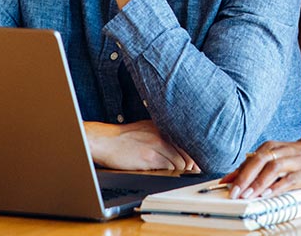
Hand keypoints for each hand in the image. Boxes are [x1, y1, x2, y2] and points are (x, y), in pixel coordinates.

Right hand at [84, 120, 198, 172]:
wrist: (105, 141)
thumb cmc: (123, 138)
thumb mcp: (145, 129)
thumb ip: (162, 136)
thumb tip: (179, 151)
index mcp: (162, 127)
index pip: (185, 141)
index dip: (192, 155)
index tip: (195, 164)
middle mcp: (161, 134)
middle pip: (186, 153)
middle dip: (189, 165)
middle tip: (190, 172)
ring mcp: (156, 145)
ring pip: (179, 162)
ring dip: (179, 170)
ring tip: (176, 174)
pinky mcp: (149, 157)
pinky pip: (168, 168)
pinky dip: (170, 173)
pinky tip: (164, 173)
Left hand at [218, 129, 300, 198]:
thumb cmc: (295, 155)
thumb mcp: (273, 156)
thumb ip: (254, 166)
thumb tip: (231, 178)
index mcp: (269, 147)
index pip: (249, 160)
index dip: (236, 173)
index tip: (225, 185)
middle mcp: (279, 151)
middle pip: (258, 162)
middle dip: (244, 178)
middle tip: (234, 192)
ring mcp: (292, 161)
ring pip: (272, 169)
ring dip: (259, 182)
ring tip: (248, 195)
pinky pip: (288, 179)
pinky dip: (277, 186)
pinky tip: (268, 194)